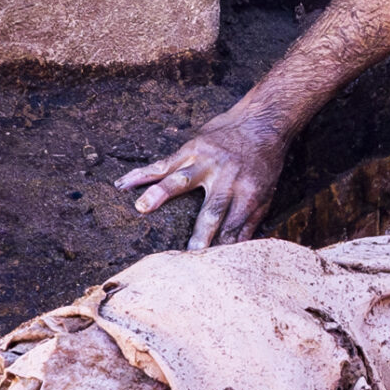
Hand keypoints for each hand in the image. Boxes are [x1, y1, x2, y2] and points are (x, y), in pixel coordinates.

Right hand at [116, 106, 287, 250]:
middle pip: (211, 210)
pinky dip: (142, 173)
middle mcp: (228, 178)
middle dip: (199, 234)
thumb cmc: (264, 163)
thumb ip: (251, 220)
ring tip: (141, 208)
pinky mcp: (192, 149)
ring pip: (180, 180)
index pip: (234, 226)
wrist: (261, 122)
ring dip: (159, 194)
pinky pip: (163, 162)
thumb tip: (239, 249)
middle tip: (186, 254)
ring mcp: (207, 162)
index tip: (209, 266)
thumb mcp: (267, 192)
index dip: (222, 247)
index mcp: (249, 192)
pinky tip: (123, 183)